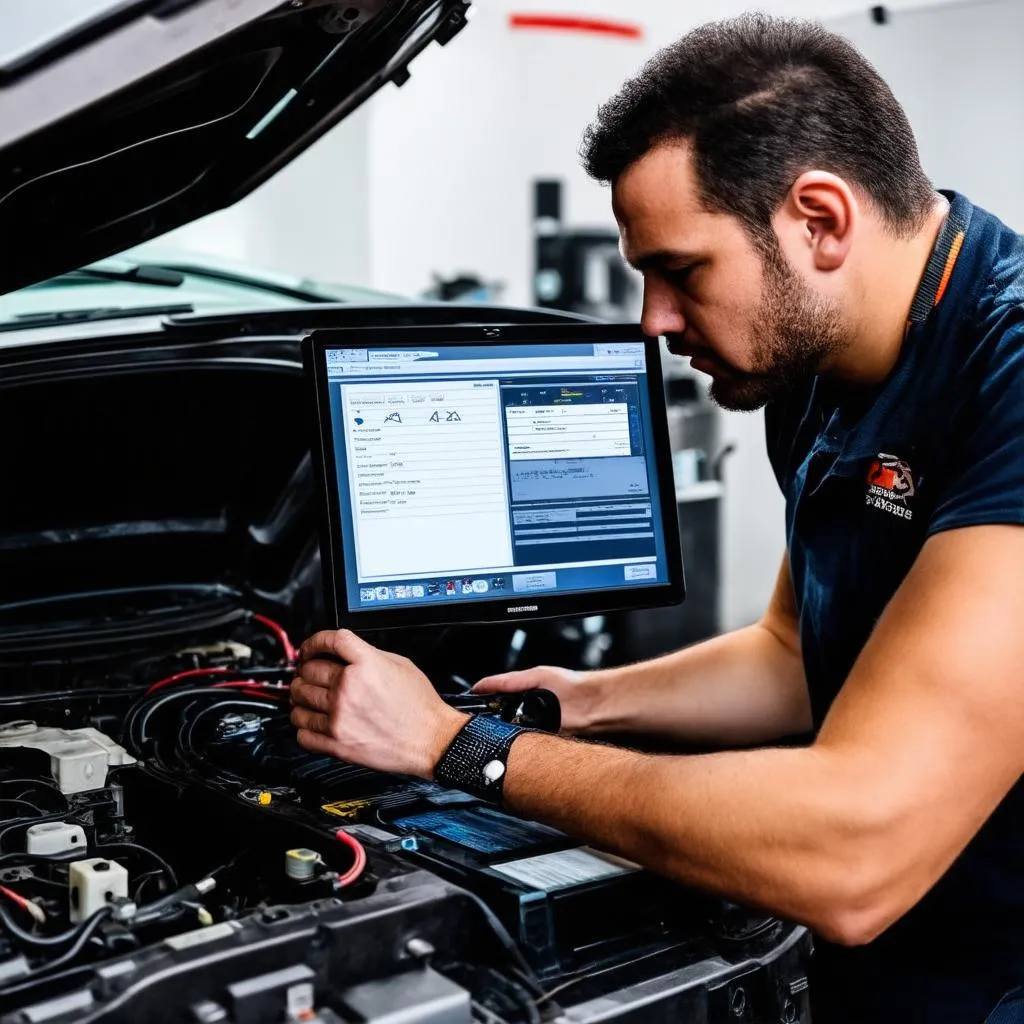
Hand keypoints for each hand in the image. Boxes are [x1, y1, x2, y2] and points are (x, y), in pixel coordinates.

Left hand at [289, 629, 466, 778]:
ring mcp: (339, 717)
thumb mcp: (399, 665)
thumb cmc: (420, 706)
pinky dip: (303, 726)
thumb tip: (344, 654)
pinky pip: (302, 733)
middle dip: (305, 669)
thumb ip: (367, 655)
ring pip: (298, 700)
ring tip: (307, 697)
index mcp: (366, 665)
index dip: (313, 642)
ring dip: (300, 697)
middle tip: (308, 673)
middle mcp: (348, 689)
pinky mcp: (336, 743)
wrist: (431, 740)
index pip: (329, 641)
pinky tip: (312, 721)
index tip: (309, 648)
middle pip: (307, 670)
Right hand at [472, 665, 596, 732]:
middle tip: (479, 720)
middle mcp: (526, 707)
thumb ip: (510, 681)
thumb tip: (486, 684)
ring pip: (510, 730)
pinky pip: (524, 741)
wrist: (592, 704)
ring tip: (495, 730)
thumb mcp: (536, 676)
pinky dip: (519, 741)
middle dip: (490, 717)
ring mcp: (533, 723)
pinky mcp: (541, 738)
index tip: (467, 701)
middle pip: (499, 715)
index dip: (480, 697)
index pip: (495, 693)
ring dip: (504, 731)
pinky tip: (514, 739)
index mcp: (523, 689)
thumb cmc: (570, 685)